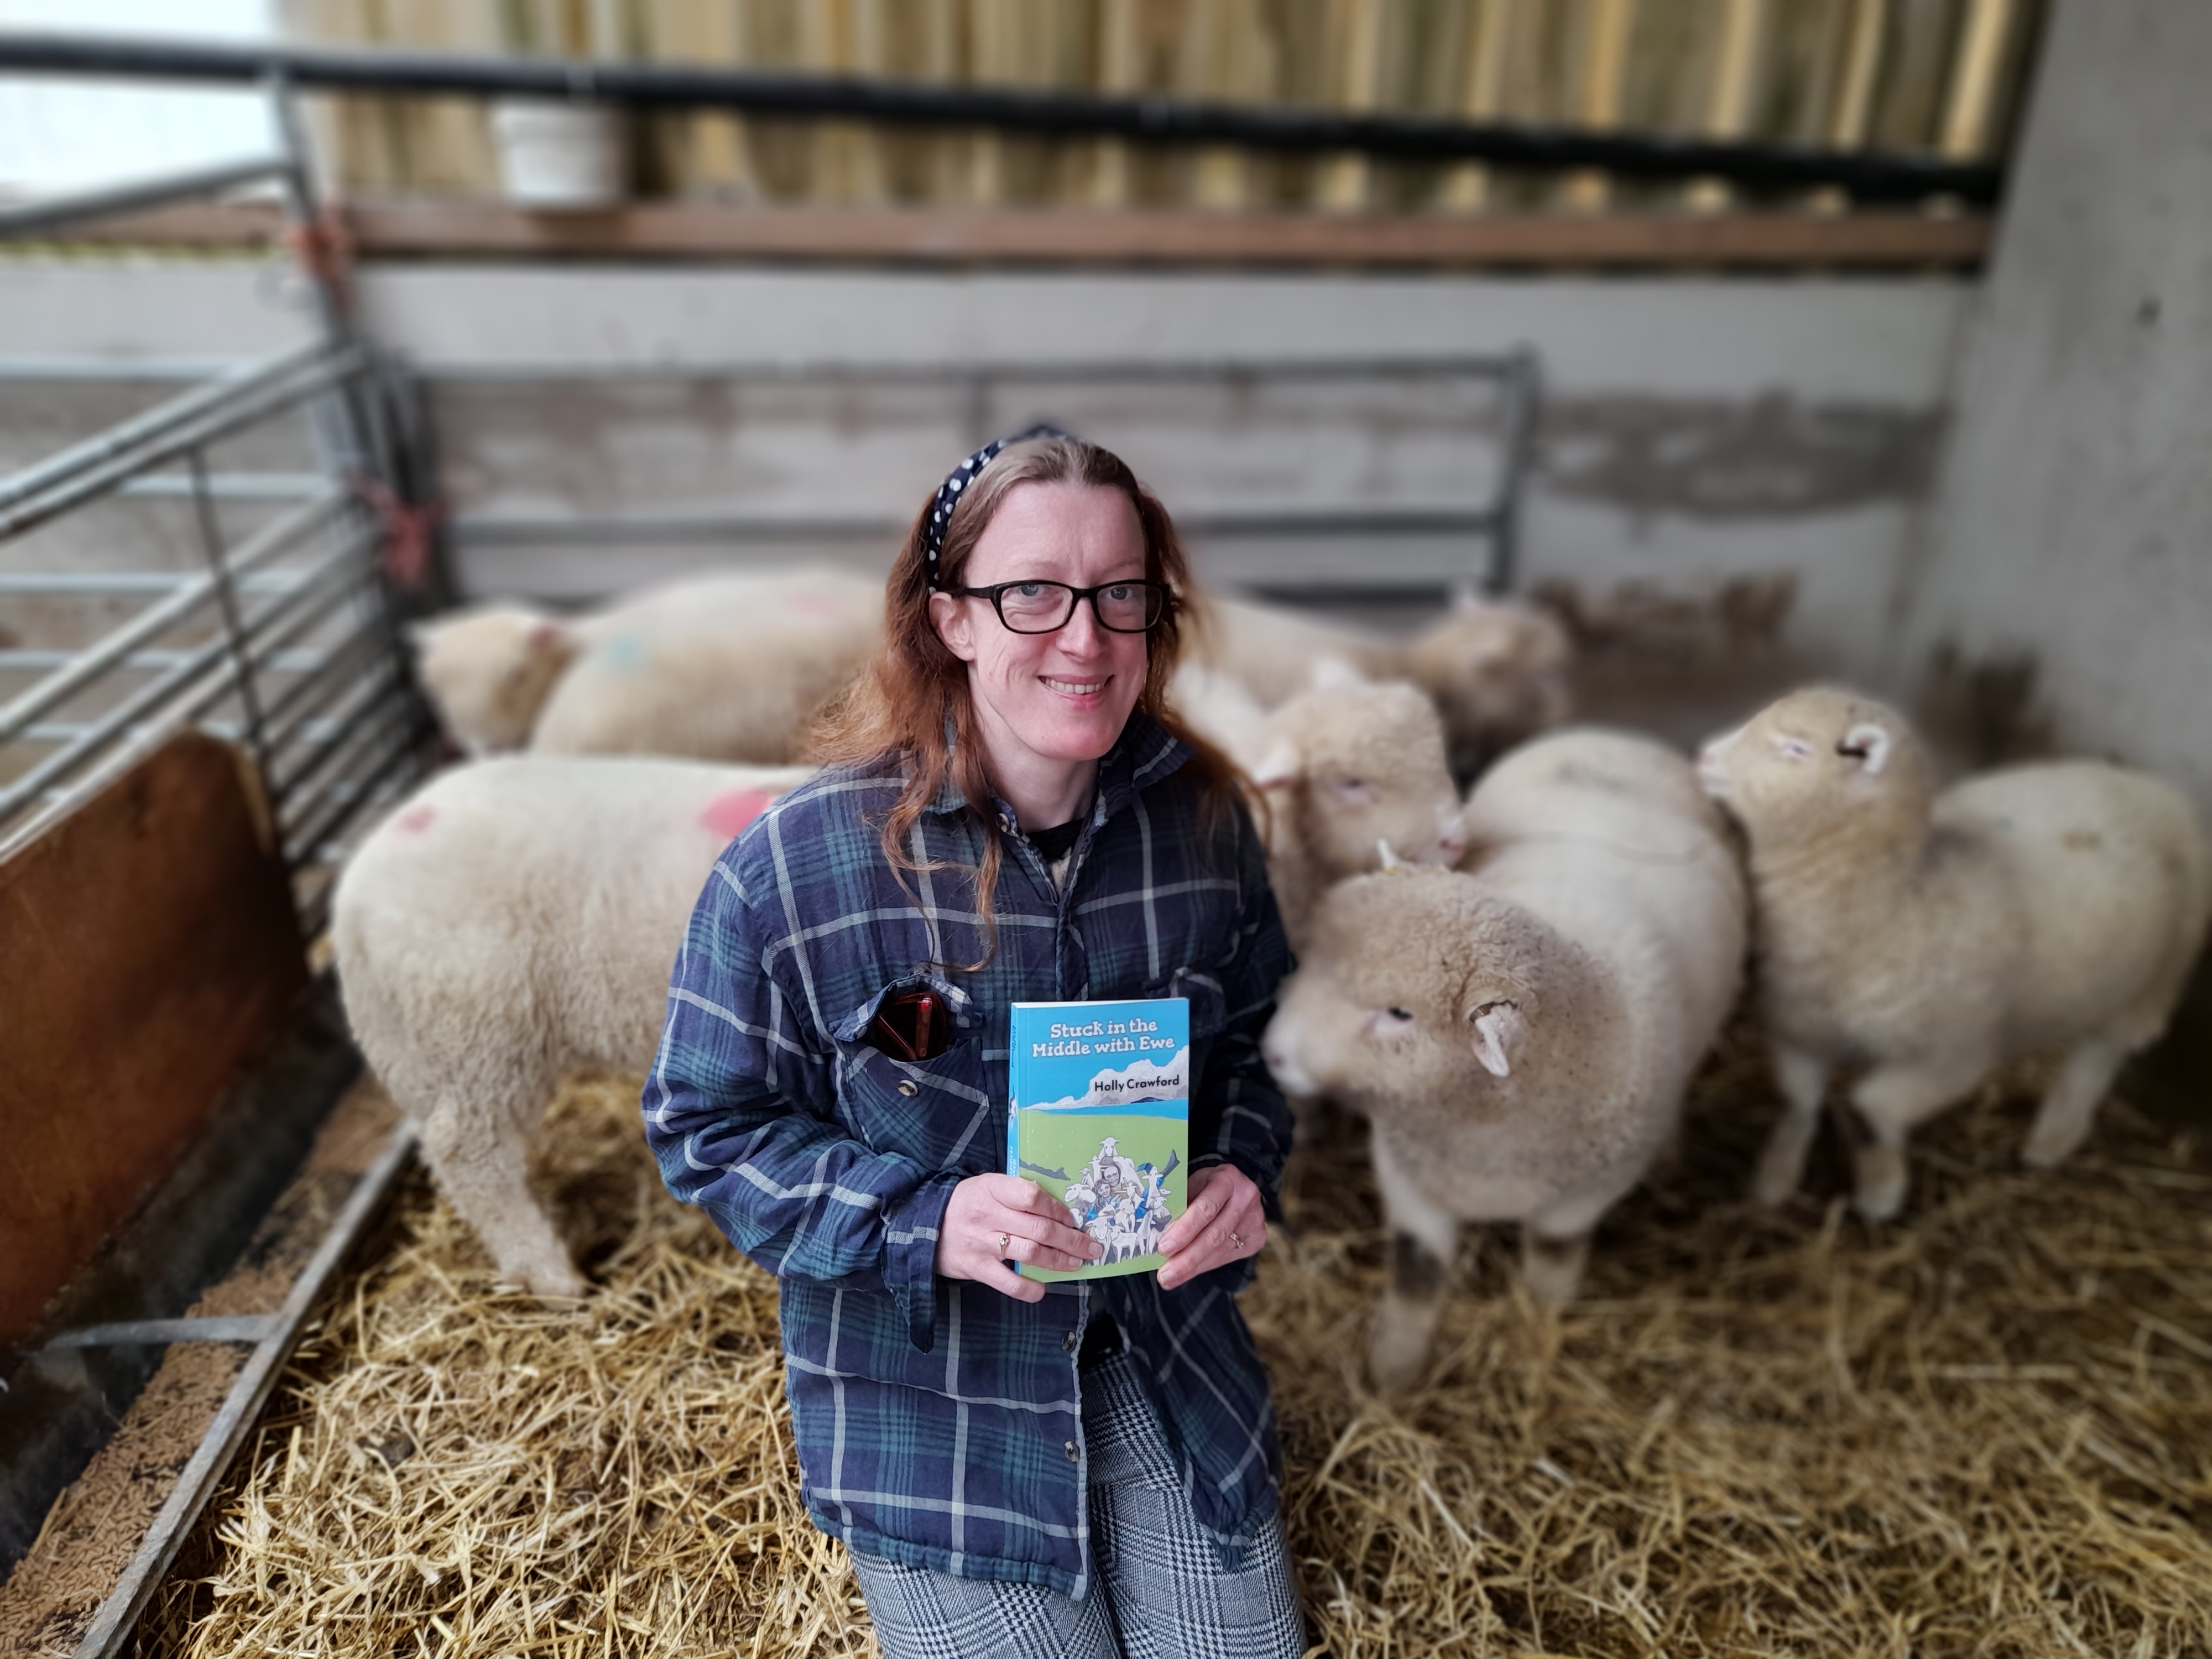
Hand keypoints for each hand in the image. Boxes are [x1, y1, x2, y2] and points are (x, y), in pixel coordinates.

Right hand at [938, 1174, 1101, 1301]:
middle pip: (1040, 1228)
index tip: (1074, 1219)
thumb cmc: (966, 1204)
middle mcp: (988, 1214)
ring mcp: (982, 1242)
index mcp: (993, 1188)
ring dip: (1060, 1260)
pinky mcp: (976, 1268)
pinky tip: (1043, 1288)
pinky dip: (1029, 1287)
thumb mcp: (987, 1186)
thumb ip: (1017, 1194)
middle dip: (1072, 1240)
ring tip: (1077, 1263)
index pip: (1032, 1196)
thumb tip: (1060, 1209)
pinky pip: (1008, 1282)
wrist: (924, 1226)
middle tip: (1092, 1247)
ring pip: (1031, 1252)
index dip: (1058, 1209)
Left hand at [1156, 1165, 1264, 1290]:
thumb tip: (1154, 1235)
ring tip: (1170, 1277)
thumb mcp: (1192, 1185)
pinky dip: (1203, 1266)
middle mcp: (1246, 1198)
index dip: (1184, 1230)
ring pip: (1220, 1251)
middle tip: (1165, 1275)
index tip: (1163, 1247)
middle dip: (1187, 1258)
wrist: (1236, 1188)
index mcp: (1227, 1179)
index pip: (1206, 1208)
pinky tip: (1187, 1272)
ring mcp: (1255, 1220)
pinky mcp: (1257, 1237)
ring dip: (1192, 1267)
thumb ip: (1179, 1206)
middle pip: (1215, 1235)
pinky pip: (1226, 1257)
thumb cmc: (1205, 1187)